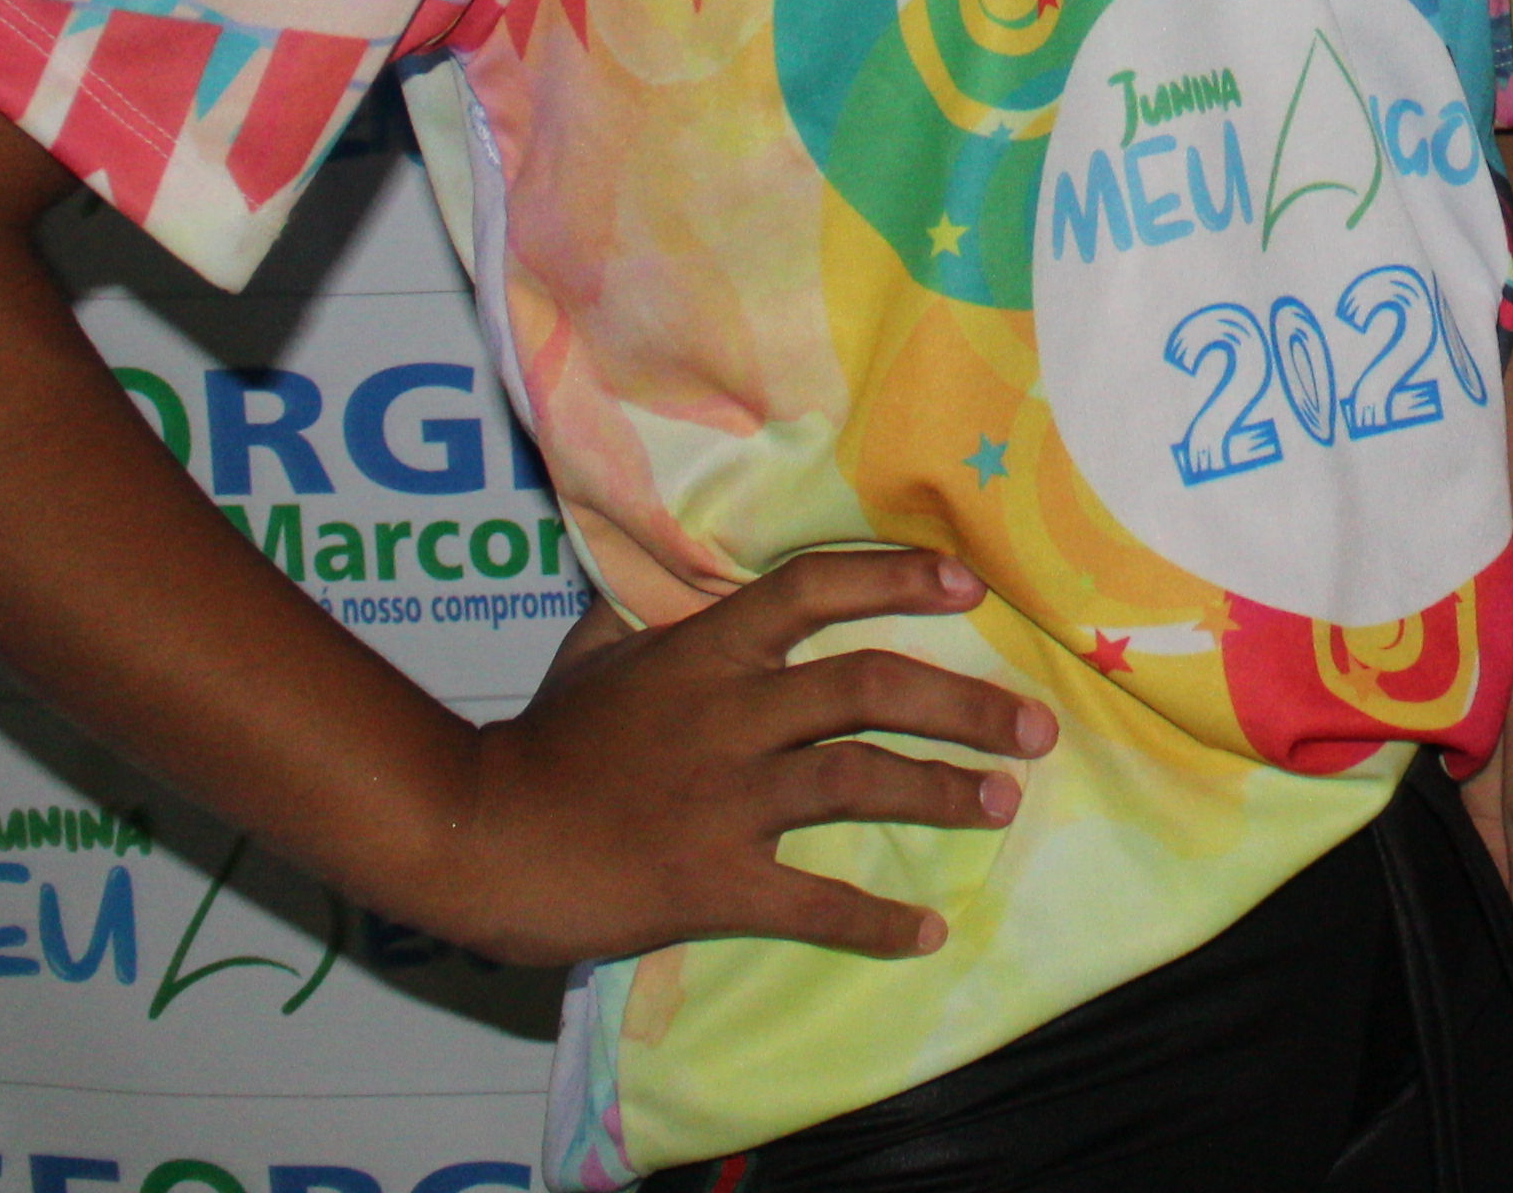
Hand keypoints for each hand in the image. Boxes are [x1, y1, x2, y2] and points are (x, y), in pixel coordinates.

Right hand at [409, 547, 1052, 968]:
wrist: (479, 836)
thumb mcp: (591, 654)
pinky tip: (925, 933)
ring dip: (944, 792)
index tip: (967, 586)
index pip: (814, 590)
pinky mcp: (714, 880)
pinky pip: (815, 901)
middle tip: (1033, 727)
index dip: (895, 579)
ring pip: (860, 778)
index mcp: (703, 652)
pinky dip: (876, 921)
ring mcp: (726, 797)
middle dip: (965, 706)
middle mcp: (730, 713)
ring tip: (1003, 803)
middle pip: (871, 688)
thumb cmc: (536, 744)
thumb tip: (669, 583)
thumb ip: (645, 617)